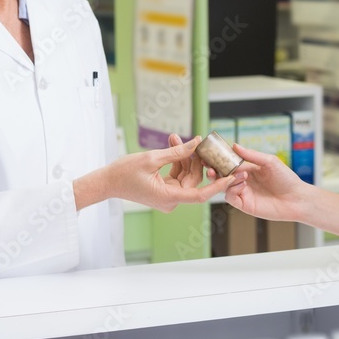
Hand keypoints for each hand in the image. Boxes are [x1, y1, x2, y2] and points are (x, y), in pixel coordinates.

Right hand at [107, 136, 242, 212]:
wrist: (106, 182)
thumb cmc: (124, 173)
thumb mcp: (152, 158)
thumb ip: (177, 152)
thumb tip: (197, 143)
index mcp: (169, 198)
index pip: (201, 195)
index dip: (218, 185)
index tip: (231, 176)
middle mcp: (171, 201)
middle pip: (193, 179)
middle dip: (195, 159)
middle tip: (195, 140)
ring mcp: (168, 196)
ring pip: (186, 176)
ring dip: (184, 157)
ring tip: (176, 138)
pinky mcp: (164, 190)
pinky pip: (177, 175)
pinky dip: (177, 161)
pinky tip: (173, 144)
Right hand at [215, 143, 309, 222]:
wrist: (296, 198)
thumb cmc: (286, 178)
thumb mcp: (269, 162)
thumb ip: (252, 155)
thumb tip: (235, 145)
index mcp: (248, 169)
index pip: (229, 164)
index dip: (219, 160)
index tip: (210, 155)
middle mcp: (244, 181)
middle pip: (222, 176)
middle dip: (214, 171)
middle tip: (210, 167)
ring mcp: (244, 193)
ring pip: (224, 186)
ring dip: (226, 180)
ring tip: (237, 175)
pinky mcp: (245, 205)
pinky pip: (231, 197)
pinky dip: (232, 190)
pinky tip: (242, 184)